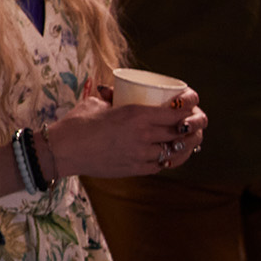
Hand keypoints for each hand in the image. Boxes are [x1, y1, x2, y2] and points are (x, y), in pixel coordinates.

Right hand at [48, 85, 206, 178]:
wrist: (62, 151)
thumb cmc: (76, 124)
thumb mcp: (96, 104)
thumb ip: (112, 98)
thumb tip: (114, 91)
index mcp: (136, 114)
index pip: (178, 110)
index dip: (192, 103)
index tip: (193, 98)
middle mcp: (144, 135)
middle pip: (184, 130)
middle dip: (197, 123)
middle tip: (198, 118)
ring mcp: (142, 154)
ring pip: (178, 150)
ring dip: (188, 143)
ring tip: (192, 137)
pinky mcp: (137, 169)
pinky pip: (163, 164)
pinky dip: (172, 157)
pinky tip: (174, 152)